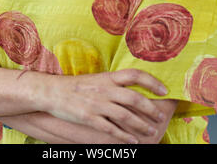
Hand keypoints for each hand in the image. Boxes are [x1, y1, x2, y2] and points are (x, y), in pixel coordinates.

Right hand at [39, 69, 167, 143]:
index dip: (152, 82)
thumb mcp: (97, 79)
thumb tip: (133, 88)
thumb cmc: (77, 86)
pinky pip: (110, 129)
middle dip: (150, 109)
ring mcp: (97, 104)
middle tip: (160, 117)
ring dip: (140, 125)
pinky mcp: (89, 118)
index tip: (164, 90)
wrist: (52, 91)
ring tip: (150, 132)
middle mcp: (105, 89)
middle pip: (134, 98)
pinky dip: (123, 136)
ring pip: (125, 115)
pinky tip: (132, 141)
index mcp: (108, 77)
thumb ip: (114, 83)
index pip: (135, 75)